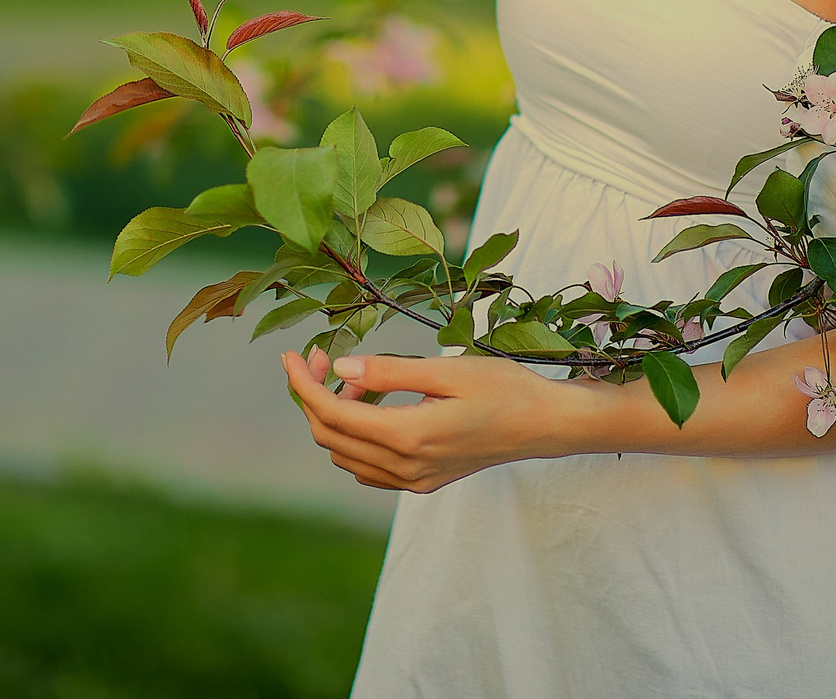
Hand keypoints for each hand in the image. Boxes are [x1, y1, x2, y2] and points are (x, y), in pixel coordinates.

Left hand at [281, 346, 573, 492]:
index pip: (332, 414)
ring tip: (351, 378)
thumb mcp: (446, 370)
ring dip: (334, 417)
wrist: (544, 425)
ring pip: (345, 455)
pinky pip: (368, 469)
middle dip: (313, 395)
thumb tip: (339, 369)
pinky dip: (354, 439)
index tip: (291, 354)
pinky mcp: (423, 482)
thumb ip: (389, 373)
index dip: (303, 384)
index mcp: (409, 436)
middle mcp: (406, 467)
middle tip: (321, 356)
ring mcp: (414, 481)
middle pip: (331, 437)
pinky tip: (370, 409)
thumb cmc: (504, 389)